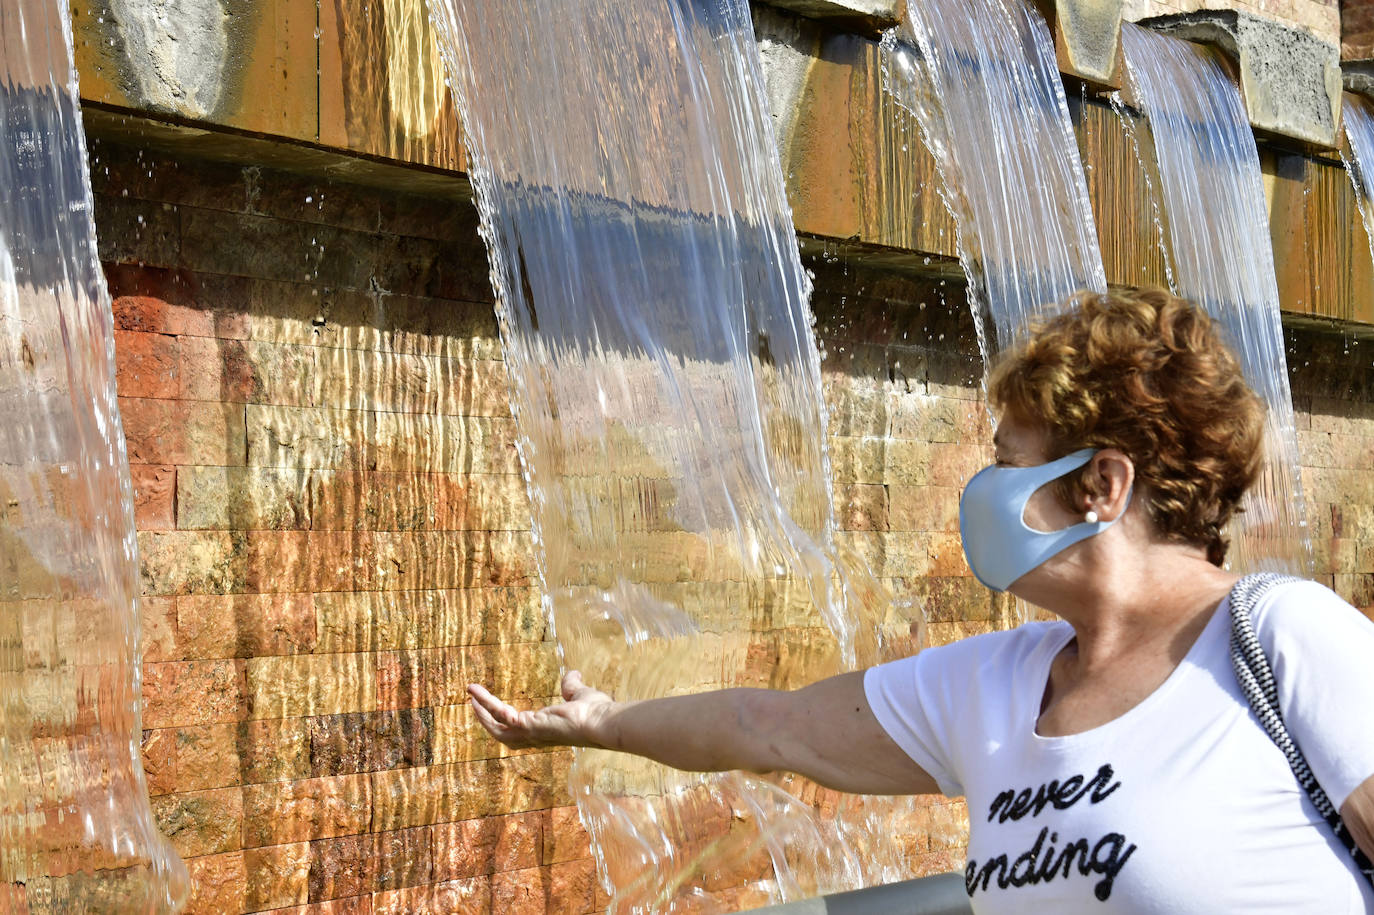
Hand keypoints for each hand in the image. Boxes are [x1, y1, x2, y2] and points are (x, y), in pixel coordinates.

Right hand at [467, 670, 614, 749]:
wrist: (602, 721)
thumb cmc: (595, 712)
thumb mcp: (579, 694)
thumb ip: (572, 686)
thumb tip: (572, 674)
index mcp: (545, 729)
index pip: (519, 728)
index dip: (505, 717)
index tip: (495, 705)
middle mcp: (534, 736)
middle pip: (502, 732)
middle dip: (486, 717)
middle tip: (473, 701)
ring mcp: (530, 734)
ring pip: (497, 725)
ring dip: (482, 711)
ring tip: (471, 694)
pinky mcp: (528, 726)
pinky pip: (500, 715)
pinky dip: (487, 704)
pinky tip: (476, 693)